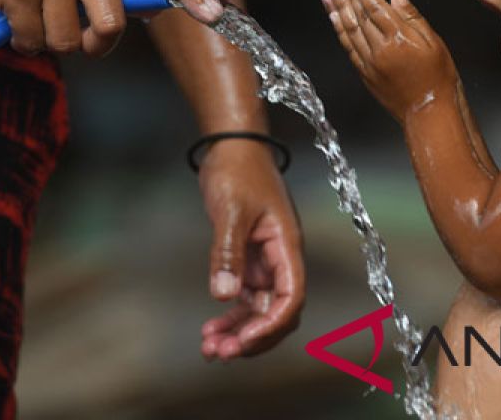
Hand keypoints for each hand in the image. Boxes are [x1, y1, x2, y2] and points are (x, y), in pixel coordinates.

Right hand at [0, 0, 222, 56]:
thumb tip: (158, 6)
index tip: (215, 12)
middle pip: (112, 26)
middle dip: (98, 43)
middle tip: (86, 39)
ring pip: (68, 42)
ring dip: (53, 39)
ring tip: (40, 11)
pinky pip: (33, 42)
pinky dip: (25, 39)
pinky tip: (17, 14)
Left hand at [197, 140, 304, 360]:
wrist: (232, 146)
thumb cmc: (238, 170)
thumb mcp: (231, 210)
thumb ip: (227, 252)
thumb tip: (222, 295)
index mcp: (286, 246)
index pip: (291, 297)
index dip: (271, 324)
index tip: (243, 340)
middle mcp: (280, 258)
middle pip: (277, 312)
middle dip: (253, 337)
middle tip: (220, 353)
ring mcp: (264, 261)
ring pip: (258, 309)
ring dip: (238, 331)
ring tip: (209, 348)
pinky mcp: (247, 259)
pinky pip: (244, 297)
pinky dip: (230, 315)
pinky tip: (210, 328)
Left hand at [321, 0, 456, 121]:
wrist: (429, 112)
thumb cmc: (438, 78)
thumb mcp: (435, 43)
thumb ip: (413, 18)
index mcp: (400, 39)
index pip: (375, 8)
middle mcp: (381, 50)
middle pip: (359, 17)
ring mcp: (370, 63)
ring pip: (349, 31)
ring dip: (336, 11)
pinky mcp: (365, 74)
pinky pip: (349, 48)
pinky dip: (340, 32)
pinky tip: (334, 19)